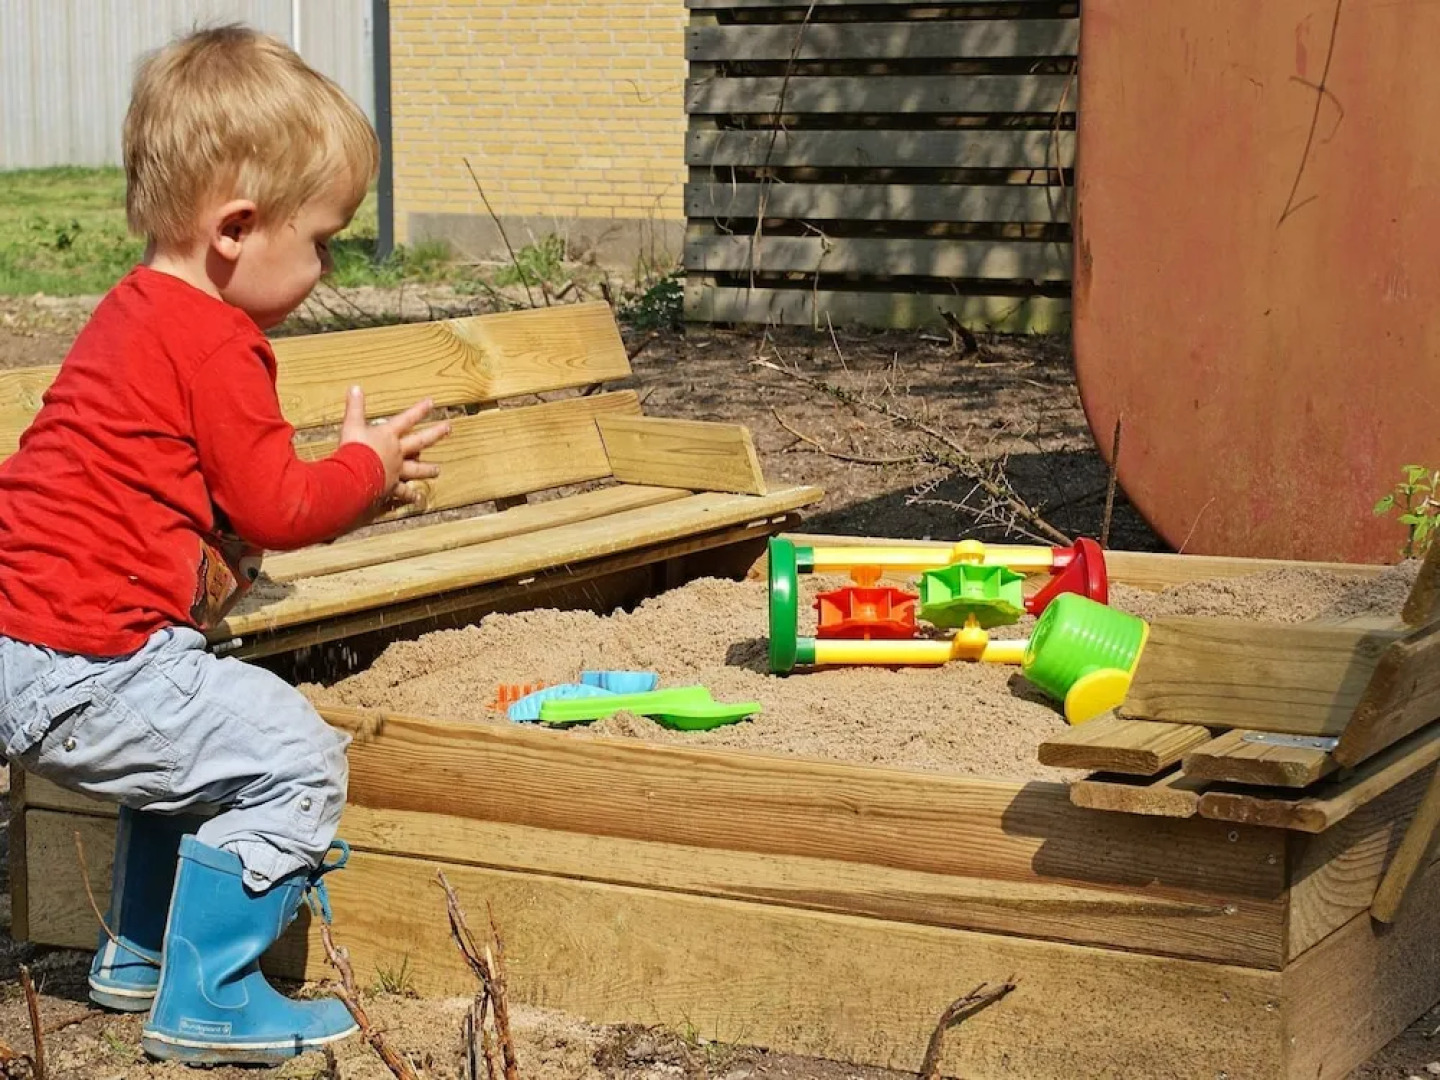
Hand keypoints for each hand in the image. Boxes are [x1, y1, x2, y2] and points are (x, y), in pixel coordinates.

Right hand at [338, 387, 450, 506]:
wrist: (354, 475)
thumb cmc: (354, 449)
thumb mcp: (352, 425)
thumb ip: (354, 407)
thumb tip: (354, 387)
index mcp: (388, 436)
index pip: (406, 419)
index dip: (419, 410)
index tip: (432, 403)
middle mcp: (397, 452)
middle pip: (420, 441)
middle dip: (435, 434)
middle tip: (448, 428)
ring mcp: (397, 470)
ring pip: (416, 470)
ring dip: (427, 469)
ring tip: (437, 471)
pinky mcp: (392, 487)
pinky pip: (403, 492)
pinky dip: (409, 496)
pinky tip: (416, 498)